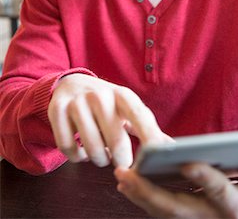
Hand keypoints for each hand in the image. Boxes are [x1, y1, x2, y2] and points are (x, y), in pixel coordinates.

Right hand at [48, 74, 169, 167]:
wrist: (72, 83)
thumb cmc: (107, 102)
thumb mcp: (127, 108)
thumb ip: (148, 128)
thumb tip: (171, 147)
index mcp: (122, 95)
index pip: (140, 116)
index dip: (149, 138)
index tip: (154, 158)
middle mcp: (100, 95)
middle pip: (116, 141)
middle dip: (121, 160)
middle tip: (121, 162)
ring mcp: (77, 102)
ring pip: (92, 150)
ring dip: (99, 159)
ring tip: (101, 153)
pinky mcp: (56, 110)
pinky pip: (68, 149)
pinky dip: (77, 157)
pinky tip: (82, 149)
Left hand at [115, 150, 237, 218]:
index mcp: (236, 207)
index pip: (219, 192)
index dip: (205, 179)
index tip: (187, 162)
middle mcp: (212, 218)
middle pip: (179, 209)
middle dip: (151, 194)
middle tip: (128, 175)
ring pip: (164, 214)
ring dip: (140, 197)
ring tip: (121, 178)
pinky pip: (161, 214)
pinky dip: (143, 200)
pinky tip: (128, 185)